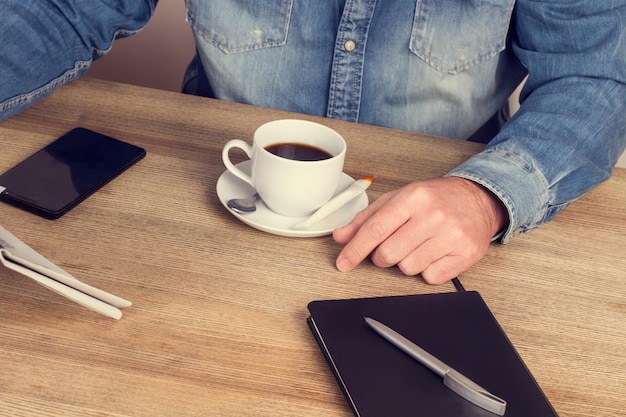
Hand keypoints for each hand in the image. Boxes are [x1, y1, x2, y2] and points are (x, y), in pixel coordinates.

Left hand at [333, 177, 507, 283]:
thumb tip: (341, 236)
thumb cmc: (435, 199)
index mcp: (413, 197)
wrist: (478, 199)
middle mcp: (433, 215)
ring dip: (406, 262)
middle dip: (382, 256)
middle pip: (388, 254)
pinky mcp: (466, 254)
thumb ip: (367, 218)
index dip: (355, 250)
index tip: (343, 263)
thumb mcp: (399, 199)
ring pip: (408, 268)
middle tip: (392, 246)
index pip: (375, 230)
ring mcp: (452, 235)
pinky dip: (427, 270)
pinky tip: (434, 252)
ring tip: (418, 245)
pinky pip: (431, 277)